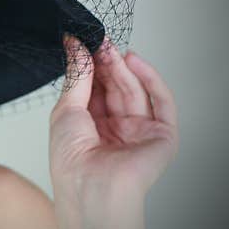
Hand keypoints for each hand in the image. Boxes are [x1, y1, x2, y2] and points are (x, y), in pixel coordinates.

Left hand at [49, 35, 178, 201]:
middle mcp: (116, 127)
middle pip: (116, 87)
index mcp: (91, 125)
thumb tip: (73, 44)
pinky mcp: (162, 135)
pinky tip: (135, 62)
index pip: (96, 88)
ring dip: (124, 68)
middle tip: (99, 41)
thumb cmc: (71, 159)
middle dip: (107, 63)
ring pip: (136, 91)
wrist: (90, 188)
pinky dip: (151, 80)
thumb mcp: (66, 108)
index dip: (92, 65)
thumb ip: (77, 75)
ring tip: (110, 49)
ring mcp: (139, 131)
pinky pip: (162, 102)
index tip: (84, 42)